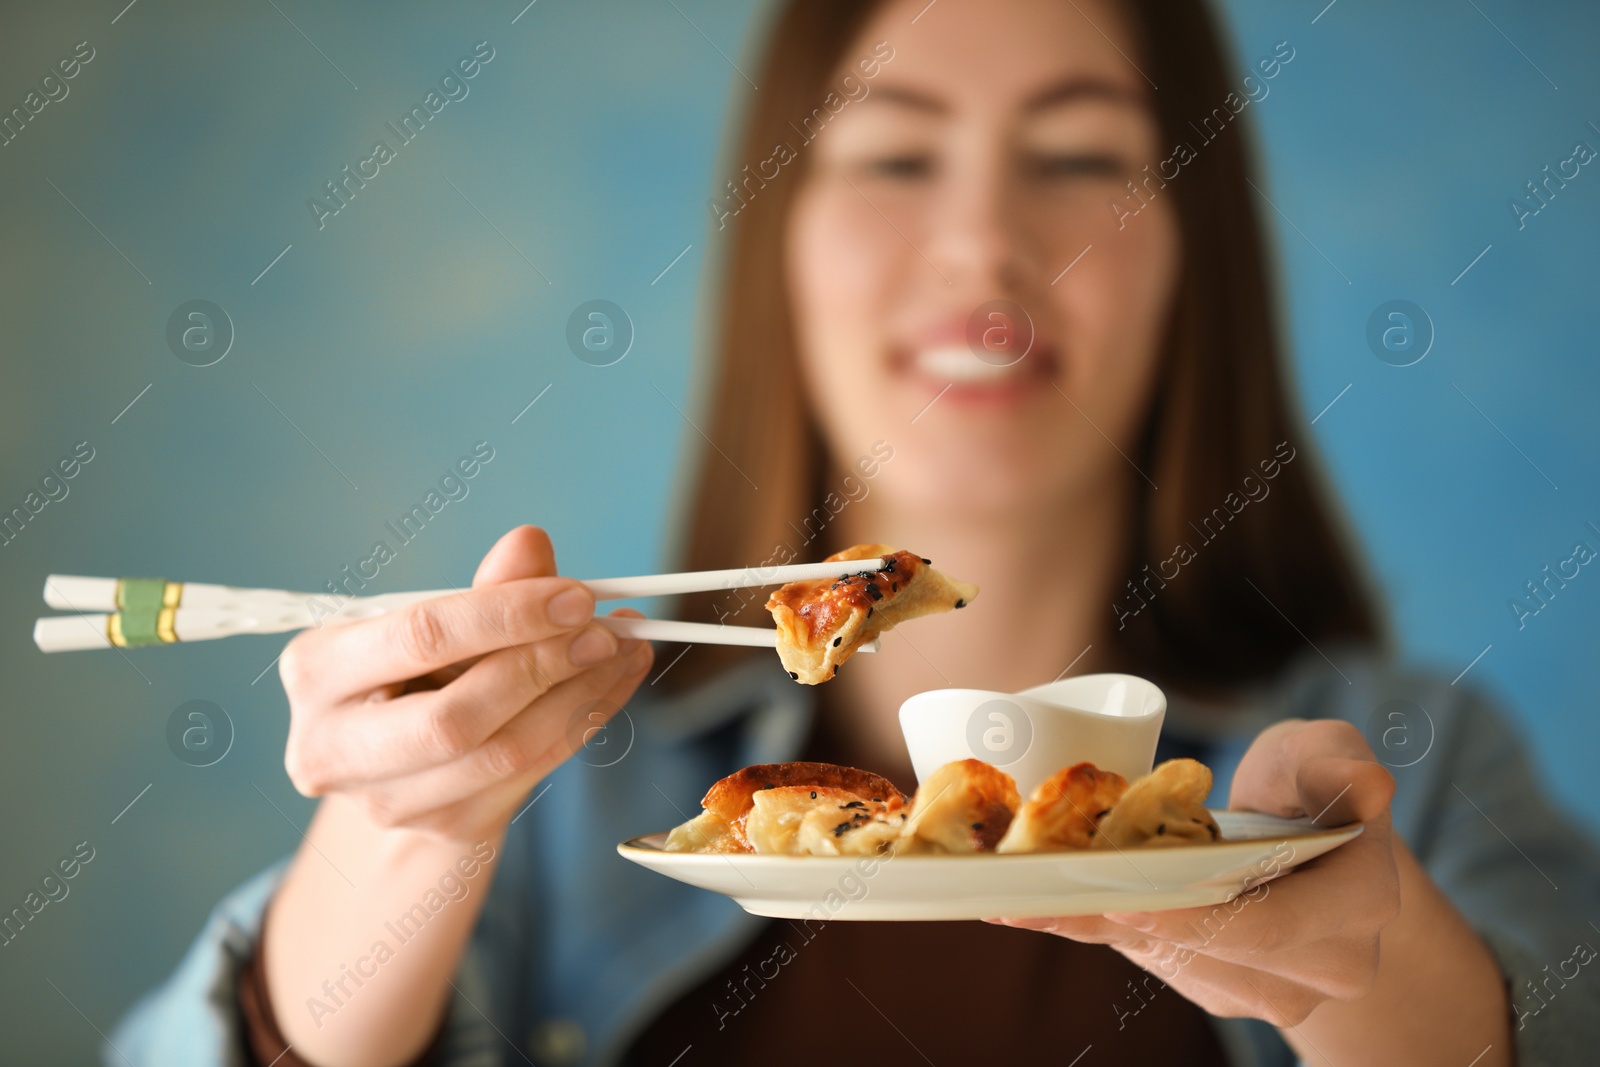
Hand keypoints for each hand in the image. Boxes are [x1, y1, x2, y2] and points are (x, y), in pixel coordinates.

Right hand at [277, 525, 653, 840]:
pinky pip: (530, 774)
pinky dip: (583, 723)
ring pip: (502, 753)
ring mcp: (384, 801)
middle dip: (542, 667)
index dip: (505, 615)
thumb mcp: (437, 621)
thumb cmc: (414, 670)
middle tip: (605, 632)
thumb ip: (484, 588)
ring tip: (625, 650)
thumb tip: (530, 543)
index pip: (420, 637)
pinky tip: (614, 683)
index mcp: (317, 670)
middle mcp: (332, 746)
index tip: (575, 597)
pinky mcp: (442, 827)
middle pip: (454, 717)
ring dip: (579, 697)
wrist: (403, 759)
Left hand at [991, 719, 1399, 1027]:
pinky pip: (1146, 960)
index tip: (1118, 894)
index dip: (1191, 915)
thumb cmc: (1311, 787)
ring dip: (1087, 928)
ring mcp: (1269, 988)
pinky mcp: (1218, 987)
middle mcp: (1323, 967)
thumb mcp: (1325, 755)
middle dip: (1114, 917)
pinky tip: (1026, 910)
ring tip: (1014, 897)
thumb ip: (1337, 762)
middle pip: (1202, 948)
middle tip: (1036, 891)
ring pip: (1164, 960)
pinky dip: (1087, 930)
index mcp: (1359, 907)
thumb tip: (1367, 782)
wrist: (1312, 847)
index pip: (1268, 925)